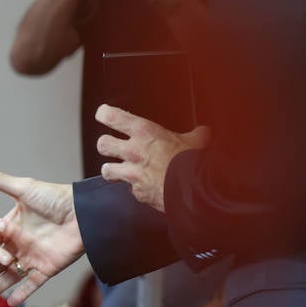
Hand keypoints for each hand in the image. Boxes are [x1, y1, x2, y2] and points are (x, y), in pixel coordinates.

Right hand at [0, 159, 85, 305]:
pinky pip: (32, 284)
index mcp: (9, 227)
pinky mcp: (47, 269)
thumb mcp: (24, 189)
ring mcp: (32, 258)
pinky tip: (9, 303)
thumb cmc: (54, 197)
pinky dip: (22, 294)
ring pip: (7, 277)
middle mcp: (18, 244)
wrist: (83, 212)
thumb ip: (0, 181)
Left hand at [95, 104, 210, 211]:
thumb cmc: (192, 162)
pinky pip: (130, 189)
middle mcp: (133, 151)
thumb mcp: (196, 141)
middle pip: (102, 144)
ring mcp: (132, 173)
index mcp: (145, 132)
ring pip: (106, 170)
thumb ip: (195, 135)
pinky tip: (144, 187)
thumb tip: (203, 133)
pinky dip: (136, 189)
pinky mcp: (137, 192)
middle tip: (112, 146)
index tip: (104, 115)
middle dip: (106, 145)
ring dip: (112, 170)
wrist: (194, 190)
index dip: (105, 115)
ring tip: (118, 171)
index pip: (111, 116)